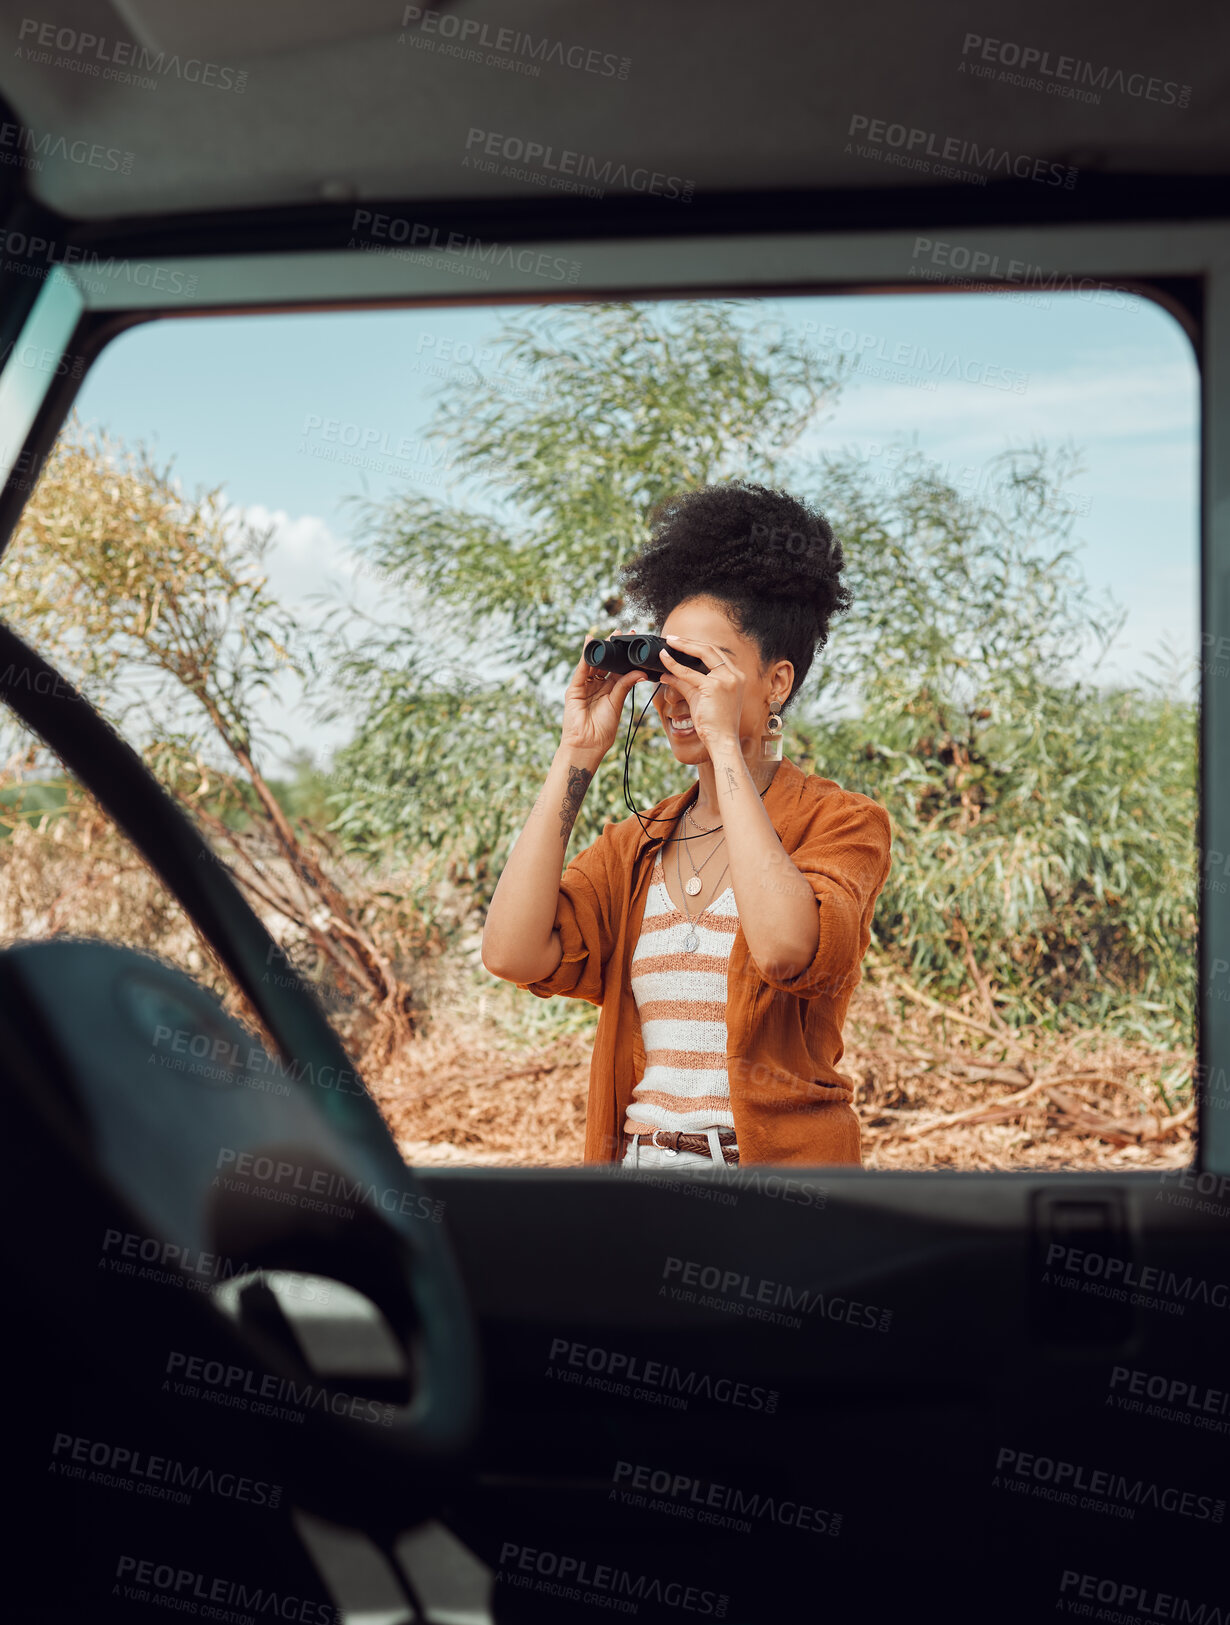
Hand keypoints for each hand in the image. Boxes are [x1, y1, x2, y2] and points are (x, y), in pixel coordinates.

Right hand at [560, 629, 650, 757]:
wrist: (588, 744)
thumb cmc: (603, 730)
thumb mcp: (616, 703)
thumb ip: (624, 686)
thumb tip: (640, 672)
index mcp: (610, 691)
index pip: (618, 669)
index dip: (625, 657)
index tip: (634, 643)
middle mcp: (597, 686)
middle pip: (606, 663)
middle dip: (614, 649)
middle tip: (623, 633)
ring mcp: (585, 687)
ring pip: (594, 664)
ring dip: (601, 649)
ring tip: (610, 635)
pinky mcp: (574, 689)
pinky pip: (581, 670)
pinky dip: (584, 656)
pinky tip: (590, 644)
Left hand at [658, 634, 745, 754]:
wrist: (722, 741)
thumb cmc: (715, 724)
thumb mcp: (700, 698)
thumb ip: (686, 684)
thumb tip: (668, 674)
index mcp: (736, 677)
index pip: (716, 654)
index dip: (698, 647)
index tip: (683, 643)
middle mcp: (734, 675)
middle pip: (710, 649)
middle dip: (689, 642)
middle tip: (672, 639)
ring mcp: (726, 680)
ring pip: (702, 654)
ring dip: (682, 647)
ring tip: (668, 644)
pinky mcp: (713, 687)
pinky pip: (689, 673)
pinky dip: (675, 666)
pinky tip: (665, 662)